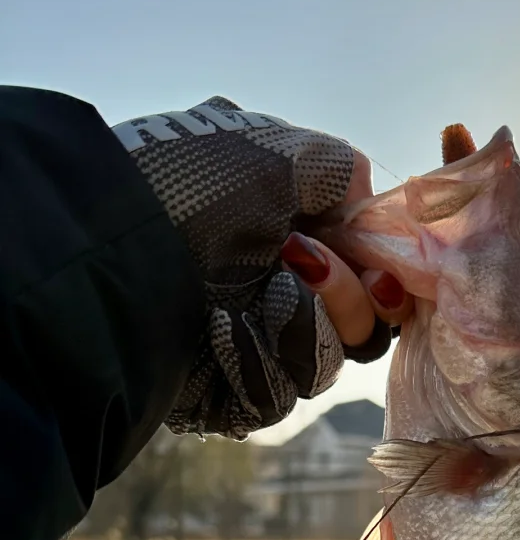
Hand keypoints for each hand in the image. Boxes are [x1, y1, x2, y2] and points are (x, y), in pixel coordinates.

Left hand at [113, 97, 411, 437]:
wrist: (120, 259)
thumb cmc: (192, 190)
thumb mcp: (276, 151)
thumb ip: (340, 170)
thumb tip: (367, 206)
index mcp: (280, 228)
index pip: (361, 263)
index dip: (378, 263)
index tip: (376, 252)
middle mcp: (269, 283)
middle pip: (362, 320)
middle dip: (348, 292)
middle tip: (304, 258)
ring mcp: (252, 339)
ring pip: (330, 357)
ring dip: (312, 315)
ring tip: (268, 283)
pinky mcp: (232, 388)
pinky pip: (285, 387)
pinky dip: (266, 352)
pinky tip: (229, 325)